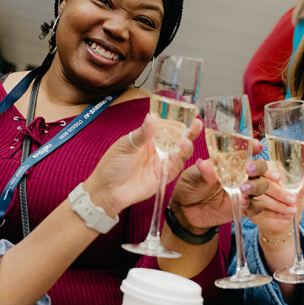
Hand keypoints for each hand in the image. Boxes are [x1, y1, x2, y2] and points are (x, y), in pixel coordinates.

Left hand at [83, 115, 203, 216]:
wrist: (107, 190)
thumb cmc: (112, 165)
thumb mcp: (125, 145)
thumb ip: (141, 134)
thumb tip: (152, 117)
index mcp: (149, 138)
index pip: (168, 127)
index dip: (179, 121)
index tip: (189, 114)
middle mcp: (159, 150)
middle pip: (179, 139)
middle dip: (190, 132)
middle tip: (196, 125)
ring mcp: (162, 163)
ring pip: (180, 154)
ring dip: (185, 148)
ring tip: (184, 143)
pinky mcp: (163, 177)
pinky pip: (174, 169)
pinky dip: (176, 163)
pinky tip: (174, 157)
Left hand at [168, 143, 271, 231]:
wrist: (185, 211)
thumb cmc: (190, 187)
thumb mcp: (192, 177)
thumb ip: (202, 172)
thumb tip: (205, 164)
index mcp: (230, 162)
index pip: (246, 152)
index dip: (254, 147)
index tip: (257, 145)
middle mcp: (240, 175)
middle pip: (260, 168)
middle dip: (259, 167)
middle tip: (249, 170)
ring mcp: (243, 191)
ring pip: (262, 186)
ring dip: (257, 186)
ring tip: (243, 189)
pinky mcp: (243, 208)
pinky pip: (256, 206)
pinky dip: (253, 204)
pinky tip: (243, 202)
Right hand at [247, 166, 303, 245]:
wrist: (284, 222)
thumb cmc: (290, 202)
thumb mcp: (299, 193)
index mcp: (266, 171)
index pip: (262, 166)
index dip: (268, 171)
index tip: (278, 178)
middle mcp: (254, 180)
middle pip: (259, 182)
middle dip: (276, 191)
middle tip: (292, 199)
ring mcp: (249, 194)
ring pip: (258, 196)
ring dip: (276, 204)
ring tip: (293, 210)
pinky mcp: (247, 207)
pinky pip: (252, 207)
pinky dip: (263, 210)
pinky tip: (271, 212)